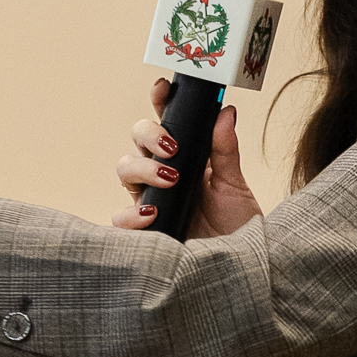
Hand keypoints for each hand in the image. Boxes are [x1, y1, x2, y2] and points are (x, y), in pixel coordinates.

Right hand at [112, 77, 262, 238]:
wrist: (237, 269)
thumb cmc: (236, 228)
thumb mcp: (235, 186)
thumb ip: (225, 151)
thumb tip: (226, 111)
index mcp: (184, 159)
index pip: (166, 124)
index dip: (159, 102)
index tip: (163, 88)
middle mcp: (162, 176)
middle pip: (137, 141)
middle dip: (149, 135)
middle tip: (173, 148)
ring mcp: (149, 202)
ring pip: (125, 170)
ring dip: (143, 168)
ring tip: (169, 178)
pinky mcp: (143, 232)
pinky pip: (119, 218)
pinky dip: (131, 214)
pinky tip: (152, 214)